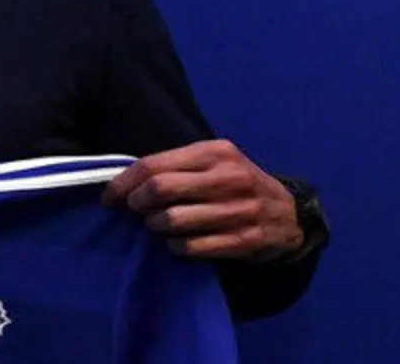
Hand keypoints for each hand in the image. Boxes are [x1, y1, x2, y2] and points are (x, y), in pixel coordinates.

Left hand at [102, 139, 303, 261]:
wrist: (289, 214)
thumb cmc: (236, 184)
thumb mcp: (213, 162)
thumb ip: (174, 167)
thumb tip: (122, 182)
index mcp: (215, 152)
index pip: (154, 165)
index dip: (124, 183)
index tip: (110, 197)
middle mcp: (229, 177)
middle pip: (160, 190)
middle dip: (137, 204)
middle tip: (136, 211)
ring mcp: (240, 210)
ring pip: (173, 220)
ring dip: (155, 226)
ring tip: (156, 226)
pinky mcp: (246, 240)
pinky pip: (192, 247)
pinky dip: (175, 247)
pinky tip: (176, 242)